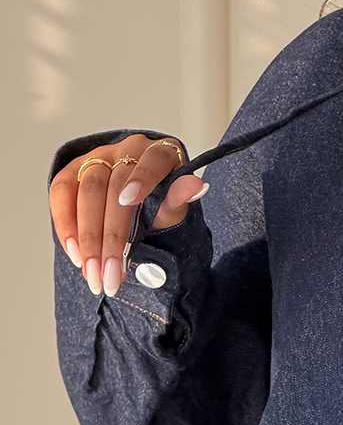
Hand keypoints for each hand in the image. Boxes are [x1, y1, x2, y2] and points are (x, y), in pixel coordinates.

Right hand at [49, 133, 208, 298]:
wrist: (142, 208)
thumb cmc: (163, 207)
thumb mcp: (175, 210)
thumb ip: (178, 200)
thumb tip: (198, 186)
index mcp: (159, 152)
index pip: (152, 161)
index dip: (141, 178)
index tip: (129, 201)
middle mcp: (126, 149)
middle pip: (112, 186)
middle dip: (110, 235)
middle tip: (110, 275)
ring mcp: (97, 158)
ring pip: (85, 192)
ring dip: (86, 238)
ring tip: (93, 273)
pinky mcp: (73, 171)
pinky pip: (61, 193)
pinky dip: (65, 225)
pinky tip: (75, 254)